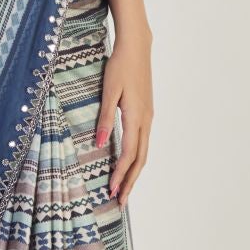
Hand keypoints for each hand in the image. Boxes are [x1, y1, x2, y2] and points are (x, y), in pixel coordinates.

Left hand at [94, 39, 152, 205]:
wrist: (137, 47)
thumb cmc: (120, 66)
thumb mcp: (109, 91)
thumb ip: (105, 119)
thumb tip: (101, 144)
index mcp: (136, 117)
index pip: (129, 153)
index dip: (120, 174)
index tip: (111, 191)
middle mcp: (146, 120)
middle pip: (140, 159)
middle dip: (130, 182)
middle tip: (120, 202)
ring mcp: (148, 117)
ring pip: (143, 152)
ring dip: (133, 172)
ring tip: (123, 189)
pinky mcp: (145, 113)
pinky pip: (142, 142)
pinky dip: (136, 158)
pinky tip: (128, 164)